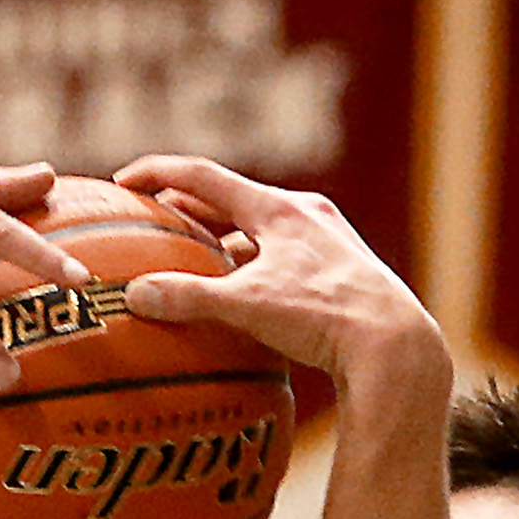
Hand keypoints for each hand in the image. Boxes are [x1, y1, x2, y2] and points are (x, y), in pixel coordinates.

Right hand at [111, 154, 447, 388]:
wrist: (395, 345)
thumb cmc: (322, 315)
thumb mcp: (247, 305)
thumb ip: (189, 298)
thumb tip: (135, 294)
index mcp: (278, 208)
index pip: (204, 176)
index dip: (159, 174)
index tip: (123, 181)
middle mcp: (306, 215)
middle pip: (233, 201)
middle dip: (189, 209)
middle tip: (153, 221)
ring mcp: (328, 243)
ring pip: (261, 233)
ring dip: (224, 244)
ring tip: (194, 263)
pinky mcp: (343, 273)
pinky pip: (284, 260)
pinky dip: (254, 270)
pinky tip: (245, 299)